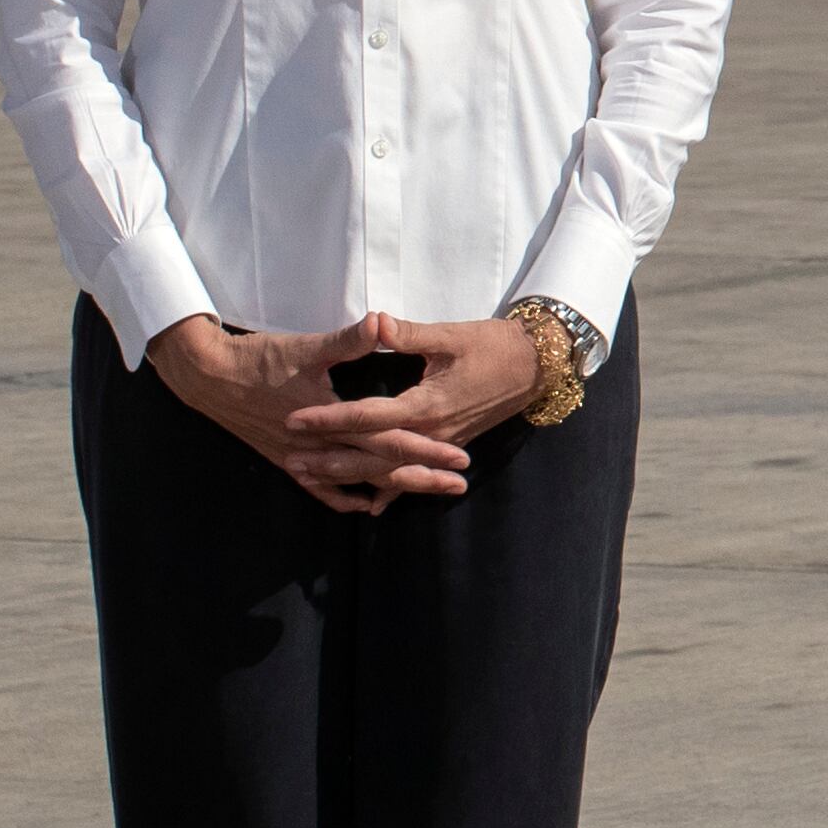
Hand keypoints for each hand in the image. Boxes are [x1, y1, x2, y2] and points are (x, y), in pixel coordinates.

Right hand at [149, 315, 473, 514]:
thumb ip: (350, 340)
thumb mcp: (309, 346)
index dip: (427, 450)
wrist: (208, 377)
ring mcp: (300, 457)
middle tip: (459, 484)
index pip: (390, 441)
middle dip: (421, 477)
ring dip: (391, 488)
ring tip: (427, 492)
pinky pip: (318, 487)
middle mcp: (319, 448)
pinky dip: (342, 496)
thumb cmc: (261, 358)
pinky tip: (363, 505)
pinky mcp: (285, 458)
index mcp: (332, 421)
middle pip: (379, 469)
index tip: (460, 458)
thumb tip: (381, 322)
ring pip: (354, 481)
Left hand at [285, 311, 546, 483]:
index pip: (367, 417)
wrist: (537, 365)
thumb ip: (409, 334)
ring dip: (348, 475)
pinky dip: (390, 490)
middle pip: (371, 454)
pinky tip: (369, 505)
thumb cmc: (494, 345)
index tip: (294, 420)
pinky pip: (414, 475)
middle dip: (329, 458)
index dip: (329, 419)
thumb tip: (376, 322)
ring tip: (310, 477)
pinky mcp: (449, 445)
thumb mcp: (451, 335)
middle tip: (290, 460)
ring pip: (388, 470)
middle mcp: (431, 432)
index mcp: (427, 404)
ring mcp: (441, 444)